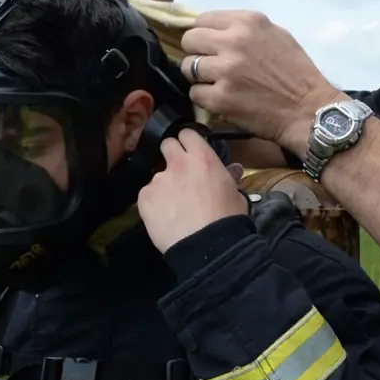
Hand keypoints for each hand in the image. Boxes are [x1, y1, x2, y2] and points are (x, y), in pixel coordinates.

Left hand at [137, 128, 247, 253]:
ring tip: (173, 206)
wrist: (207, 246)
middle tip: (179, 172)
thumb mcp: (235, 194)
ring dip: (164, 185)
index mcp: (202, 158)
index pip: (187, 134)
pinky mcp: (145, 198)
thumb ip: (228, 177)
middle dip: (171, 155)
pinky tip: (165, 217)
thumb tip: (232, 169)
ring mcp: (158, 180)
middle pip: (166, 145)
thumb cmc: (227, 219)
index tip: (190, 152)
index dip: (188, 142)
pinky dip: (154, 203)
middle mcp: (177, 163)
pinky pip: (147, 195)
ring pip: (157, 175)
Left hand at [179, 11, 341, 151]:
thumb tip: (215, 30)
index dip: (204, 34)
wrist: (308, 110)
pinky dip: (205, 98)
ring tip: (216, 85)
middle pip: (190, 40)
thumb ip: (245, 29)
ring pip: (188, 67)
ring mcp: (225, 70)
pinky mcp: (221, 98)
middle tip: (211, 67)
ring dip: (198, 77)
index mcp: (248, 22)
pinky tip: (222, 100)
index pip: (202, 19)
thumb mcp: (276, 36)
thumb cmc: (297, 73)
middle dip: (197, 53)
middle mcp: (234, 42)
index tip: (211, 47)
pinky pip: (195, 93)